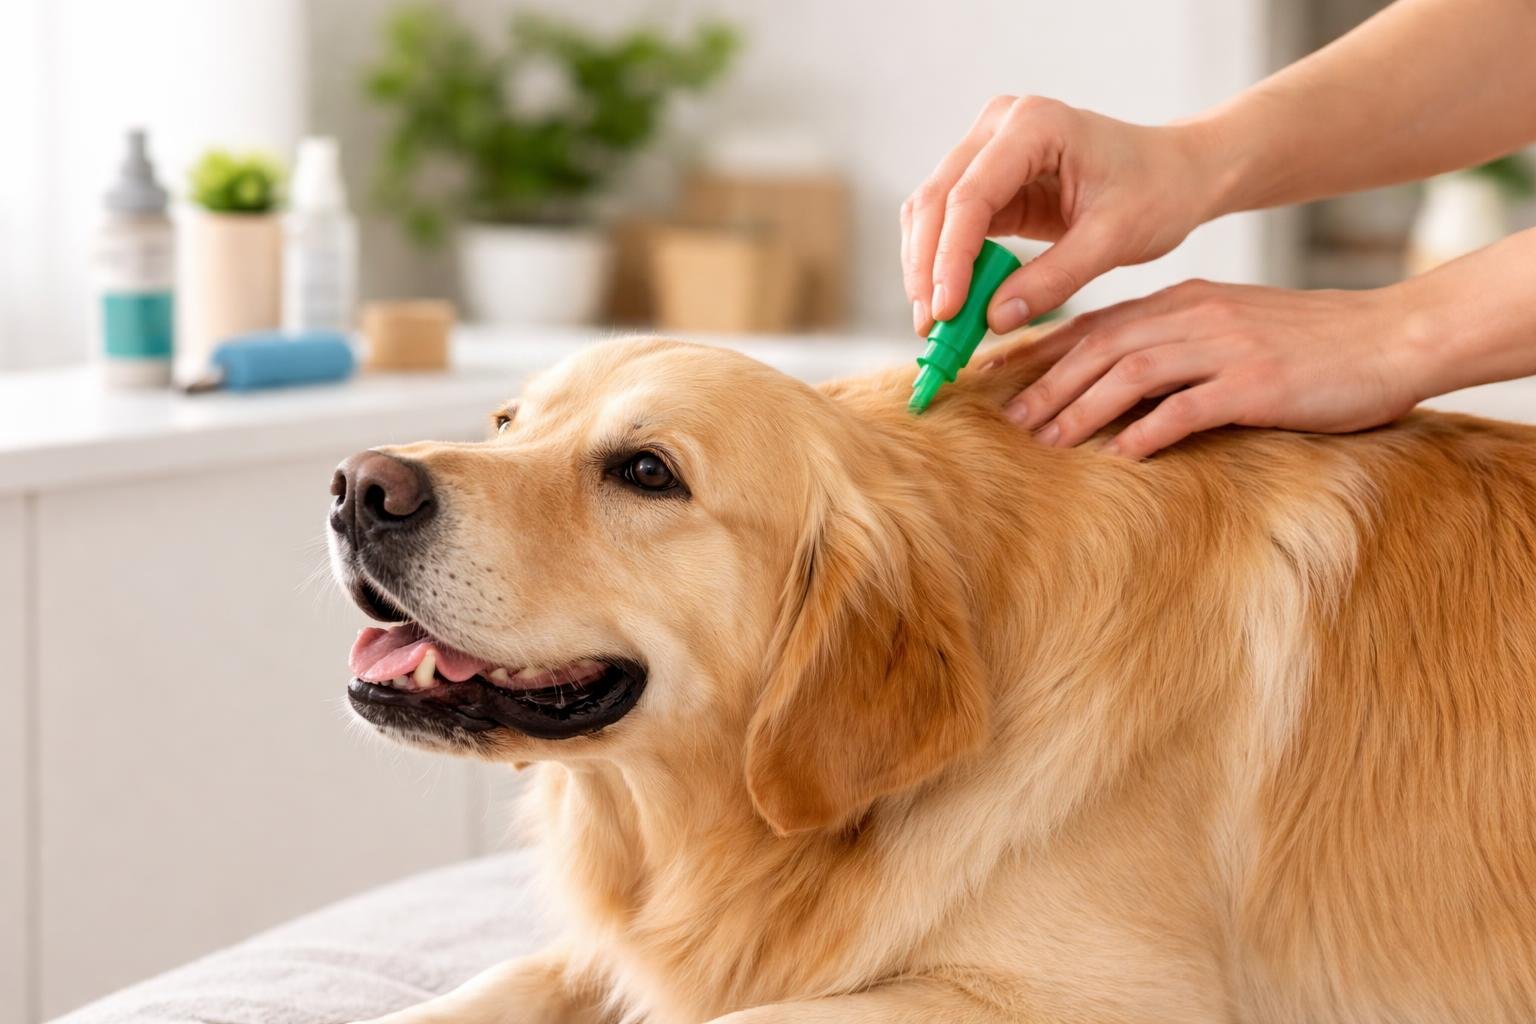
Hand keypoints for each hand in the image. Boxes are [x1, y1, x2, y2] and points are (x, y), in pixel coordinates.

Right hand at [900, 95, 1222, 336]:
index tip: (946, 312)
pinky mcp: (986, 179)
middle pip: (936, 200)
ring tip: (935, 324)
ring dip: (925, 268)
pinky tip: (949, 302)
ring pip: (930, 211)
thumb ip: (1054, 278)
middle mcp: (1000, 126)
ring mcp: (987, 149)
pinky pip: (948, 223)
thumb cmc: (1156, 192)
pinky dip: (943, 264)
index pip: (971, 195)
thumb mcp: (1113, 239)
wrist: (1175, 173)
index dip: (950, 258)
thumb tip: (994, 319)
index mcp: (1036, 125)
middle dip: (927, 268)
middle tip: (931, 329)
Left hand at [999, 279, 1427, 457]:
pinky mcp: (1256, 383)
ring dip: (1082, 409)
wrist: (1390, 338)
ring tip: (1047, 444)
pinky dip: (1148, 432)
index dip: (1041, 349)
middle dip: (1048, 383)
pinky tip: (1120, 457)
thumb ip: (1174, 345)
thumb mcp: (1229, 329)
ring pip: (1131, 373)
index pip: (1095, 322)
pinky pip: (1188, 409)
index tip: (999, 377)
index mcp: (1184, 301)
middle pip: (1101, 346)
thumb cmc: (1307, 344)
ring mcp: (1225, 347)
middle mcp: (1195, 316)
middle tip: (1010, 420)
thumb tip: (1113, 382)